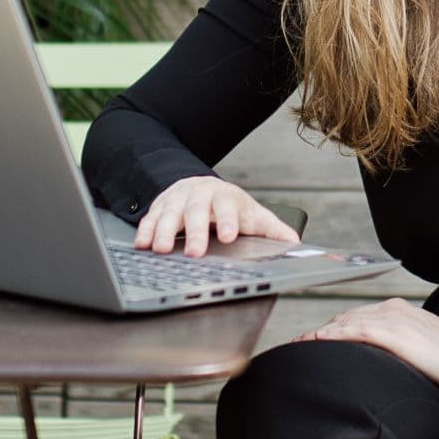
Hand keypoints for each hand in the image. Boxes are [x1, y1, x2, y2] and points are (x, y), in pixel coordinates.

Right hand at [135, 176, 299, 257]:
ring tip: (162, 249)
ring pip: (170, 213)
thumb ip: (272, 229)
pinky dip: (145, 230)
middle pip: (196, 210)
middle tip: (196, 253)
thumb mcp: (252, 214)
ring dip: (164, 231)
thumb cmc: (229, 206)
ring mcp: (177, 199)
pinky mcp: (159, 206)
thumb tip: (295, 244)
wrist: (200, 186)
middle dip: (195, 231)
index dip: (227, 220)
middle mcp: (200, 195)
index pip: (227, 207)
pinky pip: (150, 217)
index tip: (228, 235)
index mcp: (225, 197)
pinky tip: (142, 244)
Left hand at [295, 299, 438, 390]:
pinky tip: (318, 340)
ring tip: (299, 344)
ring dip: (320, 333)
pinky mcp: (394, 334)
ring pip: (346, 322)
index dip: (334, 327)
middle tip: (298, 343)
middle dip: (321, 330)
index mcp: (398, 310)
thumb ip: (398, 345)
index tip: (315, 338)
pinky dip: (334, 334)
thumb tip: (381, 361)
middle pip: (346, 317)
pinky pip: (356, 331)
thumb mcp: (419, 346)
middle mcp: (392, 310)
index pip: (357, 316)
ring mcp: (393, 320)